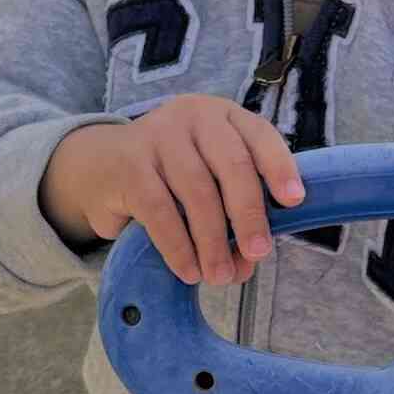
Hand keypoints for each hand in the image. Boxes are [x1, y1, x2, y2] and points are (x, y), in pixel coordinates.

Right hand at [43, 97, 304, 282]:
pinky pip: (160, 211)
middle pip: (232, 164)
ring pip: (197, 192)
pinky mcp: (129, 165)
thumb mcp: (207, 180)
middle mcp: (193, 117)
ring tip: (219, 276)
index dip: (279, 167)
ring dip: (213, 241)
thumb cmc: (169, 176)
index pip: (260, 135)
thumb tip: (248, 263)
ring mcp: (158, 136)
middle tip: (258, 253)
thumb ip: (232, 212)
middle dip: (249, 214)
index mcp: (223, 116)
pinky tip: (189, 270)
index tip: (295, 201)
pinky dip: (178, 246)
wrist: (99, 165)